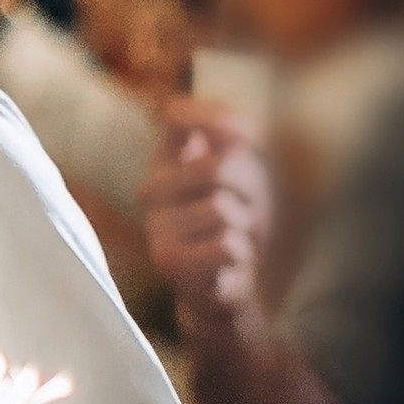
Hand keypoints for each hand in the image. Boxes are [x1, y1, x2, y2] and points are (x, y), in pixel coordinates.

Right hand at [139, 97, 274, 345]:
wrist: (230, 287)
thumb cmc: (239, 222)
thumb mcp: (243, 171)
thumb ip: (236, 137)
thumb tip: (241, 128)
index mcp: (166, 161)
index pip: (177, 115)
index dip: (218, 118)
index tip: (250, 134)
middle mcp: (152, 191)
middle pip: (220, 167)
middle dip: (252, 189)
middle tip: (247, 210)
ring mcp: (156, 227)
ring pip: (224, 209)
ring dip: (246, 228)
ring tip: (235, 239)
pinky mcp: (170, 263)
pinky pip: (227, 245)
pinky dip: (241, 255)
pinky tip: (228, 264)